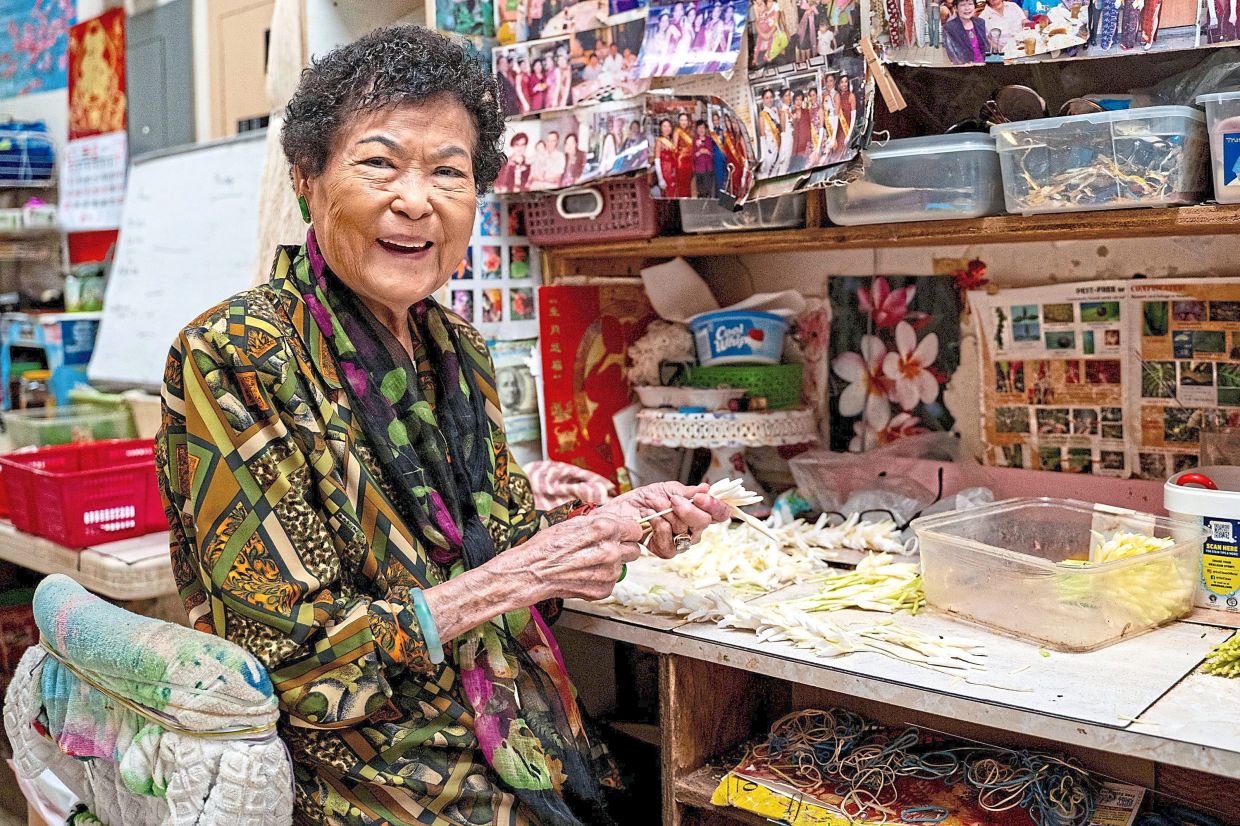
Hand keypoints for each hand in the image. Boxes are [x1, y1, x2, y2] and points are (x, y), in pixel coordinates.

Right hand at [512, 511, 645, 601]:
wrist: (534, 572)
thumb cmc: (549, 545)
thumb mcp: (576, 522)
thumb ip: (602, 522)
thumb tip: (619, 522)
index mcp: (605, 529)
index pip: (636, 529)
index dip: (627, 532)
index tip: (622, 534)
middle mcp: (610, 551)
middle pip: (634, 549)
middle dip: (622, 548)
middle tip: (604, 548)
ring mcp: (609, 573)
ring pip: (623, 566)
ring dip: (611, 564)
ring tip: (588, 562)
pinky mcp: (604, 589)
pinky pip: (612, 581)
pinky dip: (601, 578)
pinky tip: (585, 573)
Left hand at [597, 482, 730, 558]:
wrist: (622, 510)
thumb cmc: (646, 499)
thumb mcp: (669, 489)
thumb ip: (689, 492)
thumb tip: (707, 488)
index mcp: (699, 512)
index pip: (720, 513)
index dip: (715, 506)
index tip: (701, 496)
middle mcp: (694, 529)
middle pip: (704, 522)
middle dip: (687, 508)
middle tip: (672, 499)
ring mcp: (682, 542)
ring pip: (684, 528)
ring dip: (666, 512)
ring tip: (653, 502)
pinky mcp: (667, 551)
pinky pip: (669, 539)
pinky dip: (657, 524)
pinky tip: (648, 516)